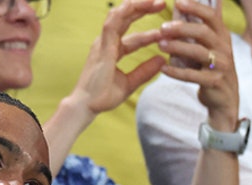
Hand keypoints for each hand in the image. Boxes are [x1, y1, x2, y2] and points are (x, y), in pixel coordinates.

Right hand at [63, 0, 167, 118]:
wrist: (86, 106)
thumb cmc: (102, 97)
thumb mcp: (129, 83)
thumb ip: (144, 71)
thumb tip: (161, 60)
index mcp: (112, 50)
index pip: (133, 37)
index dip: (149, 33)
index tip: (165, 30)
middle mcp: (106, 42)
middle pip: (126, 19)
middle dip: (144, 8)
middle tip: (162, 3)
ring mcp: (103, 42)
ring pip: (120, 15)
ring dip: (137, 5)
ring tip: (156, 1)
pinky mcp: (102, 46)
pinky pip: (113, 24)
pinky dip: (125, 12)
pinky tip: (137, 5)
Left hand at [154, 0, 238, 125]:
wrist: (225, 99)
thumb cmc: (212, 69)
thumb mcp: (212, 47)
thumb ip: (200, 29)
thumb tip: (183, 5)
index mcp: (222, 36)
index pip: (211, 16)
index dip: (195, 7)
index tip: (178, 2)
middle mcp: (224, 48)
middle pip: (203, 32)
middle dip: (182, 28)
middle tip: (162, 28)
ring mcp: (221, 66)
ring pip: (198, 52)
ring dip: (177, 47)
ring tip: (160, 45)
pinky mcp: (214, 82)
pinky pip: (193, 75)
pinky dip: (177, 72)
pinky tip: (163, 69)